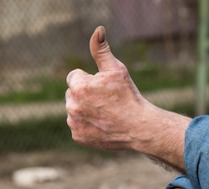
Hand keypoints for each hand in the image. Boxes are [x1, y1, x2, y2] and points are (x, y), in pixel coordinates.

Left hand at [65, 26, 189, 169]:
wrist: (136, 127)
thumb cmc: (127, 96)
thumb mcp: (116, 69)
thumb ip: (101, 50)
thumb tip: (98, 31)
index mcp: (79, 87)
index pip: (73, 77)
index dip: (89, 79)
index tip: (102, 87)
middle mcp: (72, 106)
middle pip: (72, 93)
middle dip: (84, 94)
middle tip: (105, 100)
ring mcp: (74, 123)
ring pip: (74, 110)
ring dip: (84, 109)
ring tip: (104, 112)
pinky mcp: (77, 137)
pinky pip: (77, 125)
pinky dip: (86, 124)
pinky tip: (101, 124)